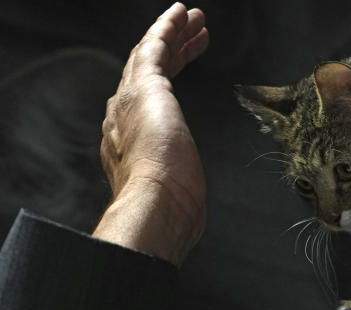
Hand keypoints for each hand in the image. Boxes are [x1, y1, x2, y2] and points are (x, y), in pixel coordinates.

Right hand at [95, 3, 208, 266]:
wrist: (155, 208)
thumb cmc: (167, 213)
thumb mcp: (172, 199)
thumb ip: (174, 192)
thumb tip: (186, 210)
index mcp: (126, 146)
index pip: (144, 105)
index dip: (165, 85)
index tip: (180, 74)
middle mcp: (121, 120)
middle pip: (145, 75)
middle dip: (169, 53)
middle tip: (191, 35)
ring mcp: (130, 101)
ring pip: (150, 57)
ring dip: (172, 35)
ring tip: (193, 20)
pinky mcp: (145, 87)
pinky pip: (155, 47)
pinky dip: (168, 29)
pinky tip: (182, 15)